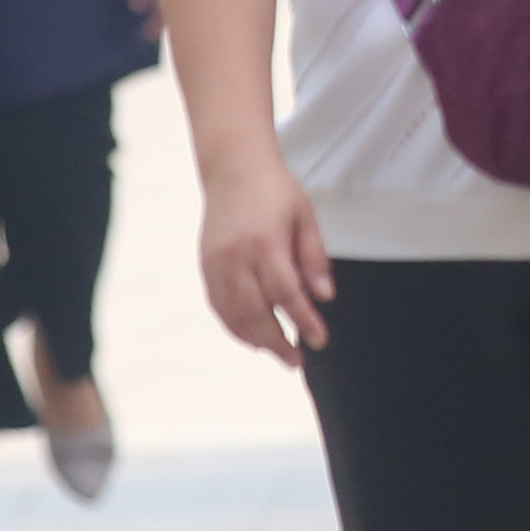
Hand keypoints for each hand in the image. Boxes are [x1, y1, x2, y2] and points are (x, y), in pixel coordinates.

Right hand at [198, 153, 332, 365]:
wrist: (233, 169)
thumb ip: (314, 258)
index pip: (286, 294)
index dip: (304, 321)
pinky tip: (252, 338)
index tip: (320, 340)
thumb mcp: (306, 218)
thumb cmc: (276, 192)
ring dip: (256, 339)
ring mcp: (216, 264)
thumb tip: (324, 297)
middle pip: (256, 311)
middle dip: (278, 341)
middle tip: (297, 360)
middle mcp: (236, 257)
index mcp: (265, 244)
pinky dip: (234, 326)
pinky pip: (218, 305)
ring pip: (234, 313)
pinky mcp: (205, 266)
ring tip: (279, 354)